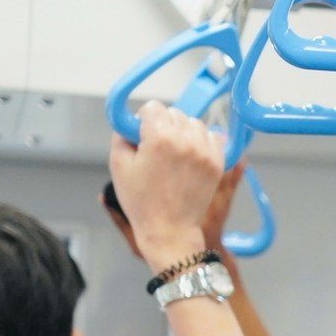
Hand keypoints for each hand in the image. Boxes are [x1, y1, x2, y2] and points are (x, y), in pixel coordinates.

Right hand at [108, 103, 225, 273]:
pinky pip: (213, 137)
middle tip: (157, 149)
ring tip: (175, 153)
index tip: (143, 134)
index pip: (154, 106)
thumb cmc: (141, 200)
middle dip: (164, 126)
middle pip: (174, 113)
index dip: (145, 119)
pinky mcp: (217, 164)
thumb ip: (123, 133)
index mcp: (159, 138)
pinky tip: (192, 154)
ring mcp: (205, 153)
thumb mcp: (118, 163)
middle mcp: (186, 141)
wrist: (169, 229)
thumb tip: (134, 119)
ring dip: (184, 132)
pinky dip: (203, 141)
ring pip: (194, 123)